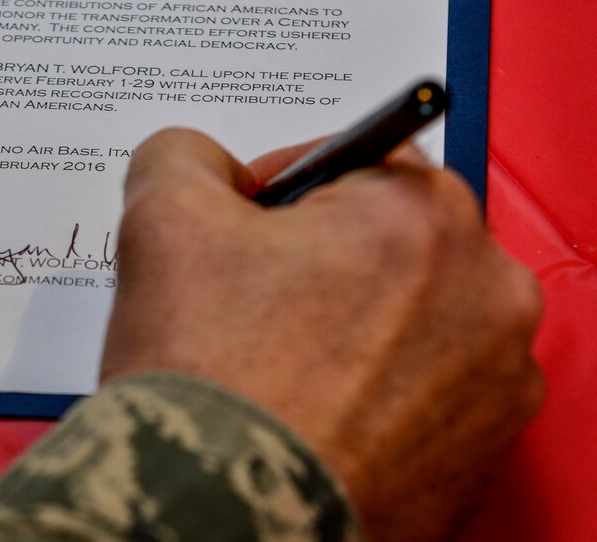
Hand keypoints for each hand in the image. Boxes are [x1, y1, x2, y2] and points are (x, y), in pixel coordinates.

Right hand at [102, 128, 542, 540]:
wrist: (224, 517)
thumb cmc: (207, 369)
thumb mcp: (162, 217)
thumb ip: (183, 154)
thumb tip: (206, 165)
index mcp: (423, 214)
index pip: (348, 161)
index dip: (277, 192)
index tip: (243, 235)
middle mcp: (489, 291)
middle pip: (386, 239)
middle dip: (319, 256)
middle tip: (253, 303)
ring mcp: (497, 381)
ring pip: (410, 313)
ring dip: (352, 320)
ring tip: (280, 363)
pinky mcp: (484, 452)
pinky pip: (426, 387)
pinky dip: (377, 387)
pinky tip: (316, 408)